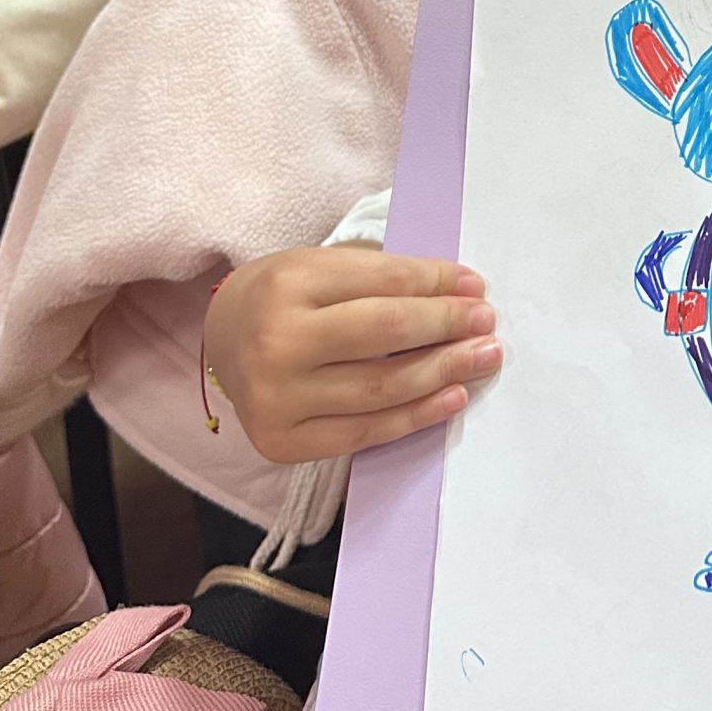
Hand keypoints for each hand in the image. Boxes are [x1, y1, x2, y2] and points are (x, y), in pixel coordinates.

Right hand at [204, 246, 502, 463]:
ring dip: (443, 373)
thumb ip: (386, 277)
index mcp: (288, 284)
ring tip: (482, 359)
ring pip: (380, 389)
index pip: (382, 282)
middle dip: (446, 327)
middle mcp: (276, 343)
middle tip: (487, 323)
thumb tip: (463, 292)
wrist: (223, 338)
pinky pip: (363, 433)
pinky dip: (415, 417)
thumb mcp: (324, 267)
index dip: (437, 285)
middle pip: (384, 334)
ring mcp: (275, 399)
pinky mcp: (280, 443)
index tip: (476, 288)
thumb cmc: (286, 297)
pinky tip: (451, 397)